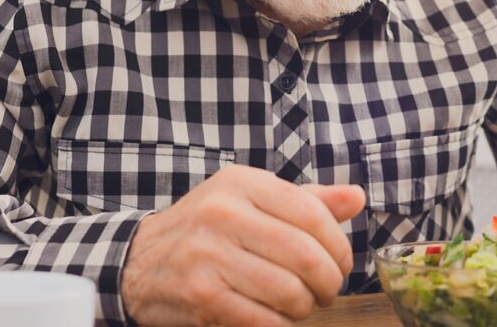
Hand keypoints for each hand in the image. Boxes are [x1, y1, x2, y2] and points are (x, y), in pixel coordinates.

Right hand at [121, 165, 365, 325]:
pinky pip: (261, 320)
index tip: (340, 263)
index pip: (312, 213)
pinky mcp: (199, 295)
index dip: (338, 245)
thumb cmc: (209, 229)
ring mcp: (208, 254)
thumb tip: (357, 198)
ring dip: (305, 308)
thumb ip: (307, 200)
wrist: (139, 261)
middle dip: (328, 282)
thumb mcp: (252, 200)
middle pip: (305, 255)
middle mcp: (223, 212)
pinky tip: (277, 320)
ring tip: (301, 305)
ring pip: (287, 291)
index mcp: (242, 183)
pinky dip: (279, 326)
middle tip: (326, 291)